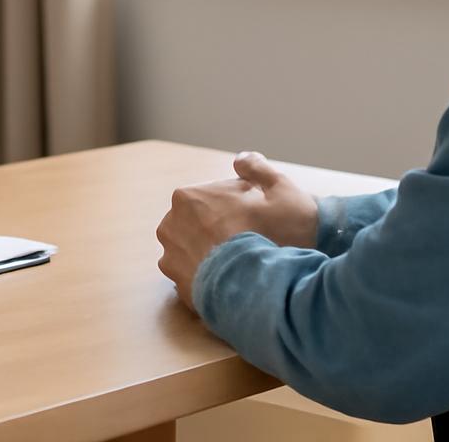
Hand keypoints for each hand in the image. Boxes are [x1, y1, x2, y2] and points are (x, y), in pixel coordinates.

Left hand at [156, 152, 318, 310]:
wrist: (273, 288)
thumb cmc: (277, 234)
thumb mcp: (278, 187)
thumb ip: (255, 168)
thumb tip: (241, 160)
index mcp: (188, 198)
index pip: (208, 198)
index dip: (233, 206)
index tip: (251, 217)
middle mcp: (171, 227)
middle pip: (196, 224)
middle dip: (216, 229)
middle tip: (246, 240)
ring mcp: (172, 261)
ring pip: (192, 251)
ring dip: (210, 254)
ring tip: (239, 264)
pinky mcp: (180, 290)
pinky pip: (195, 278)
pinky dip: (210, 278)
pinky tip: (233, 280)